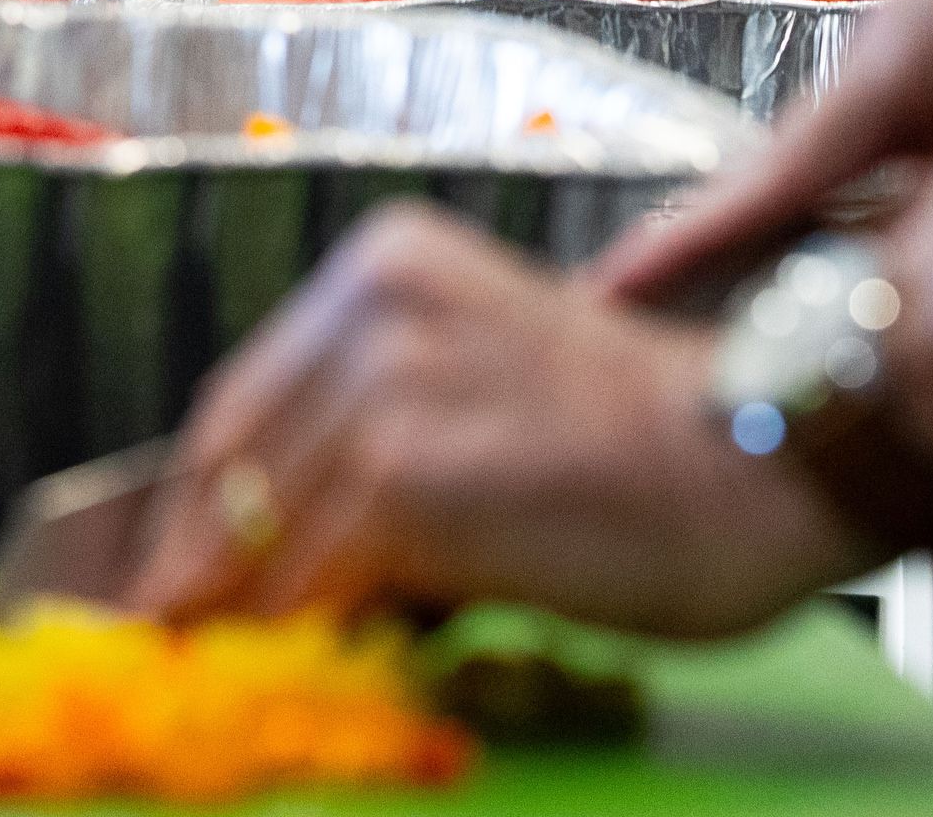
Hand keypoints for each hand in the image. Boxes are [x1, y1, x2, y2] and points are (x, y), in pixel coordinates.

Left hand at [122, 203, 869, 637]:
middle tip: (169, 631)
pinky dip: (298, 634)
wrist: (765, 460)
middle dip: (199, 562)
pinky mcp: (406, 476)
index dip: (197, 500)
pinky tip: (301, 667)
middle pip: (235, 465)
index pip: (246, 400)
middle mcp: (372, 303)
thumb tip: (275, 536)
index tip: (167, 565)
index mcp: (384, 266)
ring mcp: (385, 385)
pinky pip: (316, 580)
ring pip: (264, 529)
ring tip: (224, 665)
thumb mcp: (489, 382)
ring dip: (239, 611)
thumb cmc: (651, 441)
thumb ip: (380, 426)